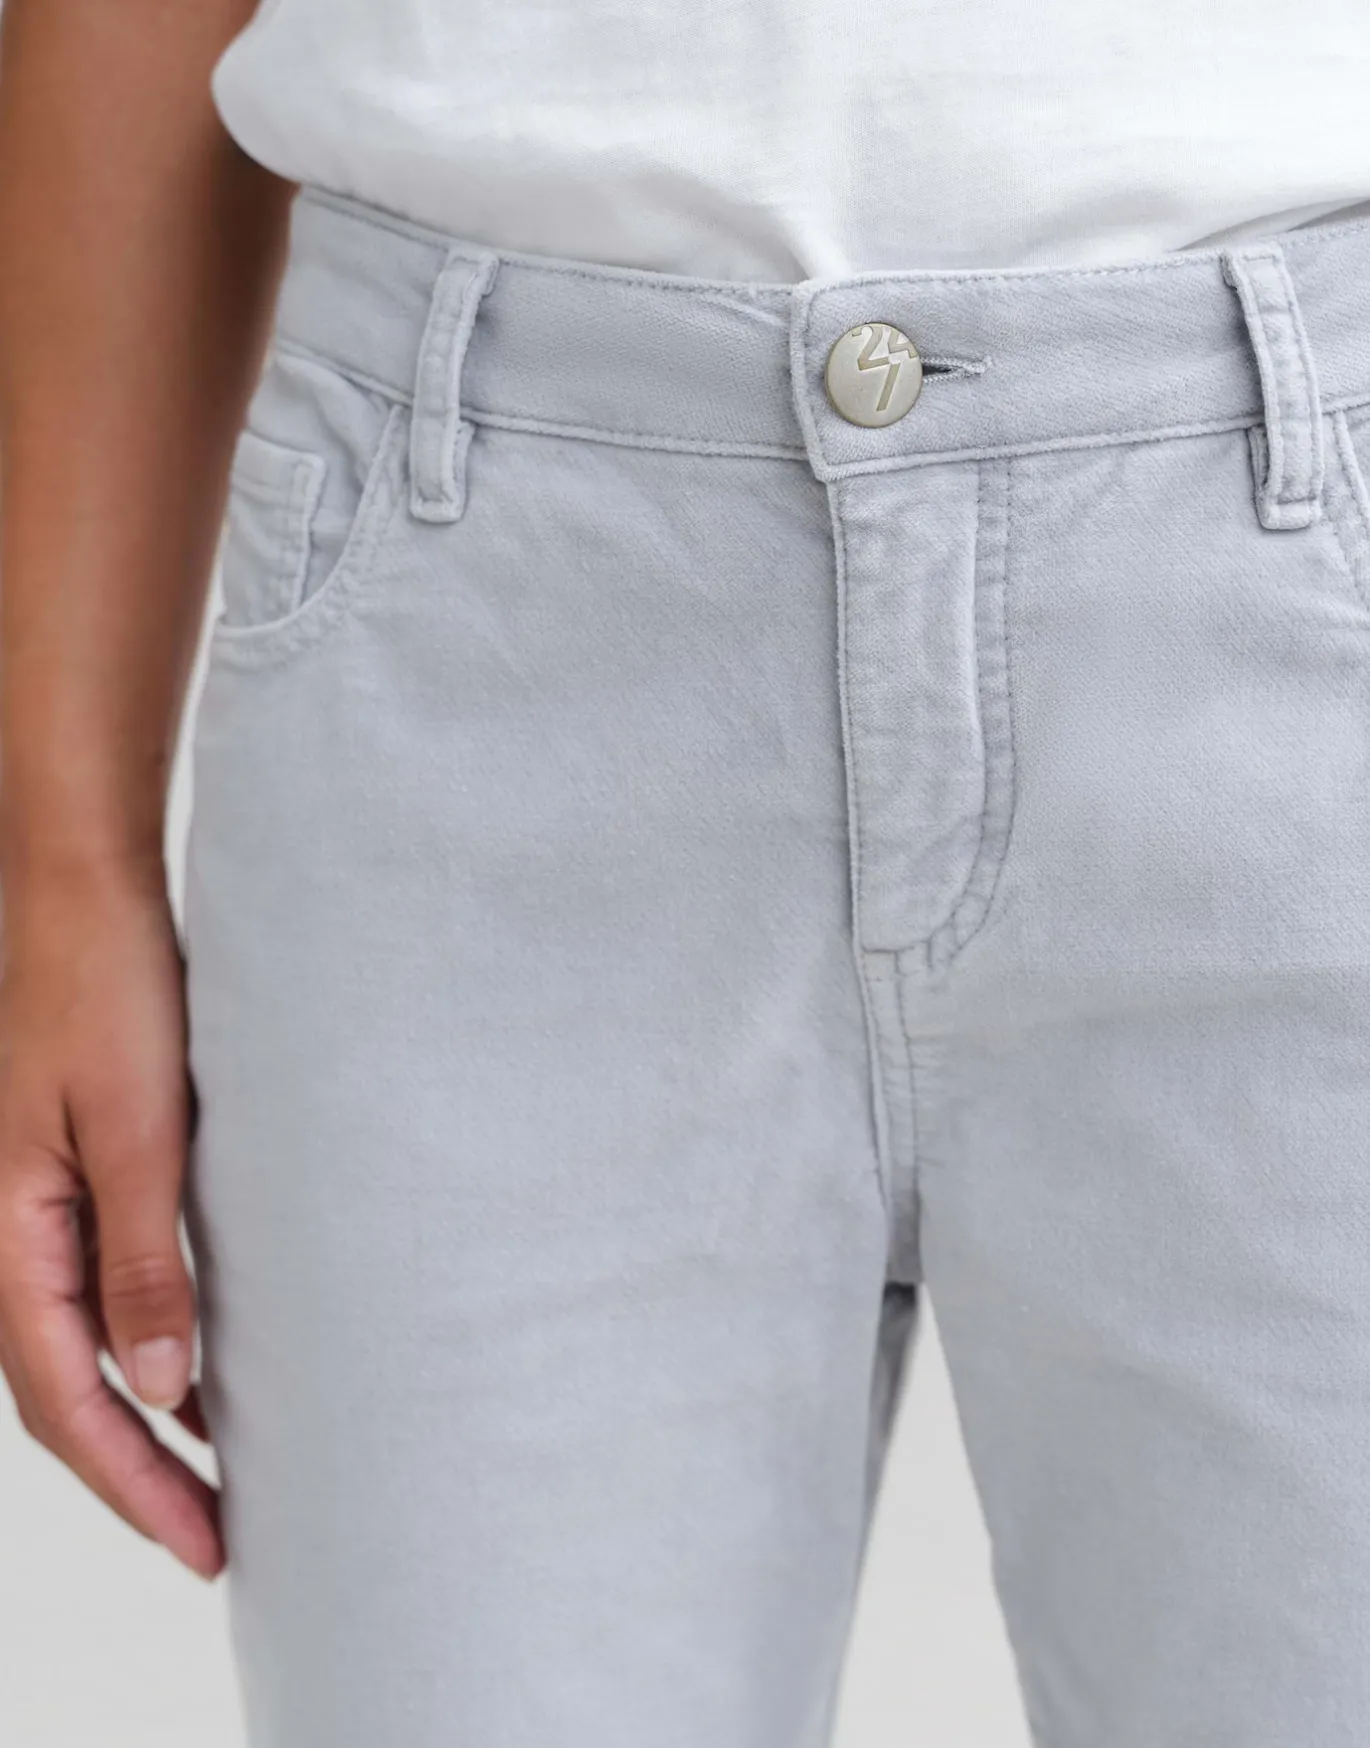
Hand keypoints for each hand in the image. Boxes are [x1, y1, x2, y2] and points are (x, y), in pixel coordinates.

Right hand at [0, 863, 222, 1578]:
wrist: (85, 894)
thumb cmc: (108, 994)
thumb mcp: (138, 1134)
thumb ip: (143, 1263)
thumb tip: (159, 1394)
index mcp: (9, 1237)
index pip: (66, 1402)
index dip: (133, 1484)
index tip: (203, 1545)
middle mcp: (11, 1236)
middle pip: (66, 1393)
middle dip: (137, 1476)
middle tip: (219, 1539)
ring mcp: (37, 1208)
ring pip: (81, 1349)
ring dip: (143, 1420)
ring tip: (216, 1478)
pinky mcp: (76, 1176)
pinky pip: (100, 1291)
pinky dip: (146, 1347)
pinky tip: (201, 1368)